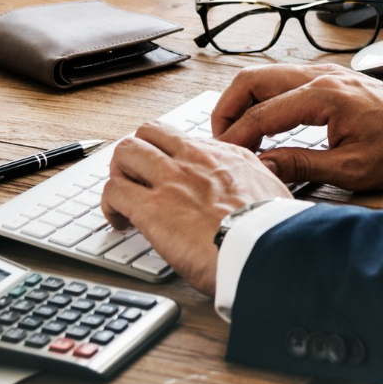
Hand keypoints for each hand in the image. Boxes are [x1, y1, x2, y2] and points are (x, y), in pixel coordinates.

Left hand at [100, 120, 292, 296]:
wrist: (267, 251)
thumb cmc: (273, 232)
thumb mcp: (274, 193)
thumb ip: (256, 184)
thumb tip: (255, 189)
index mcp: (225, 156)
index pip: (183, 139)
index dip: (168, 156)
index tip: (168, 175)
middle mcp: (195, 159)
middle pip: (149, 133)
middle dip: (137, 154)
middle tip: (137, 180)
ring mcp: (170, 179)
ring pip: (125, 152)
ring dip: (119, 174)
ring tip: (123, 199)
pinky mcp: (151, 208)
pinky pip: (113, 191)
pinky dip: (109, 206)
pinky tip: (119, 222)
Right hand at [212, 64, 382, 190]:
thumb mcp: (352, 170)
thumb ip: (301, 165)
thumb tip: (262, 167)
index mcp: (324, 96)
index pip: (262, 113)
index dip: (236, 137)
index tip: (223, 157)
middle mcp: (321, 75)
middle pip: (252, 79)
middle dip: (228, 108)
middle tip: (220, 140)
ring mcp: (325, 73)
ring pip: (266, 75)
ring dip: (244, 101)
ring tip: (237, 134)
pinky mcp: (331, 78)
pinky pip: (284, 80)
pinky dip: (264, 98)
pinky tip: (264, 124)